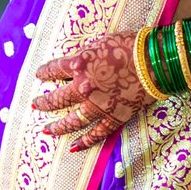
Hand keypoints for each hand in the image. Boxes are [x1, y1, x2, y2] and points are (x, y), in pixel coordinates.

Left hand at [33, 31, 155, 151]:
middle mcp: (83, 88)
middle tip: (36, 105)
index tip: (39, 76)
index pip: (53, 70)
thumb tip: (77, 61)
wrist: (154, 62)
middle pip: (57, 99)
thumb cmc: (129, 46)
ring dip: (57, 127)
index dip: (44, 73)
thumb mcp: (100, 43)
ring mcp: (97, 106)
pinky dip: (85, 141)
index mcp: (78, 66)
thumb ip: (85, 55)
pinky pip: (96, 134)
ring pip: (71, 121)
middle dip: (44, 103)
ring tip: (47, 131)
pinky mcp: (113, 118)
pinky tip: (74, 147)